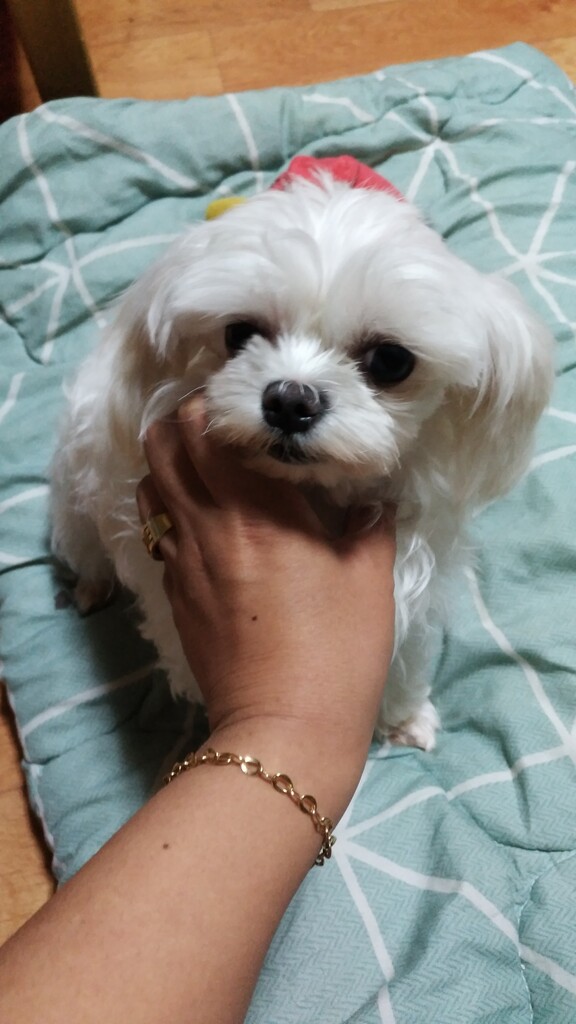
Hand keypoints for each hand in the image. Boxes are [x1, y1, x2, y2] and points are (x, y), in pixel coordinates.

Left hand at [137, 397, 395, 766]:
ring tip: (208, 470)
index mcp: (259, 511)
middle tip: (223, 427)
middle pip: (162, 445)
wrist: (283, 728)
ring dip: (170, 464)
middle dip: (183, 421)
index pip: (207, 428)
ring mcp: (183, 561)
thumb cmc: (337, 650)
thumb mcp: (369, 579)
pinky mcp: (174, 593)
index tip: (243, 403)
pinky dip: (170, 510)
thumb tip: (371, 498)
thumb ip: (369, 523)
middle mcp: (209, 525)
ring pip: (149, 486)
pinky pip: (158, 531)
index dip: (214, 402)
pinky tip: (206, 523)